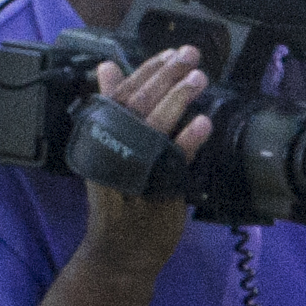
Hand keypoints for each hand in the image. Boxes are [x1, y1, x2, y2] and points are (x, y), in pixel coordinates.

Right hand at [81, 46, 207, 275]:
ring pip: (155, 126)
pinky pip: (173, 161)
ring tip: (198, 79)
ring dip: (178, 98)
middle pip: (139, 104)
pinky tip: (203, 122)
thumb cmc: (120, 197)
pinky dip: (188, 140)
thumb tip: (109, 68)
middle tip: (189, 55)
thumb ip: (114, 108)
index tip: (167, 53)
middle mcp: (114, 150)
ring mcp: (134, 169)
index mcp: (102, 135)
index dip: (146, 71)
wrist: (120, 253)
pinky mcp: (156, 190)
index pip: (123, 94)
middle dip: (167, 76)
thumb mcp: (111, 147)